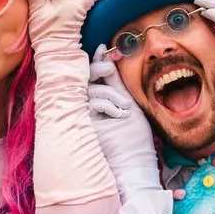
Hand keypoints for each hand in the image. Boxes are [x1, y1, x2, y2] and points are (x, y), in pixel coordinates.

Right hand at [87, 45, 159, 196]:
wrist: (133, 165)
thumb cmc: (133, 138)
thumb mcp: (127, 103)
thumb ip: (116, 82)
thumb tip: (109, 56)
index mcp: (96, 101)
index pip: (89, 76)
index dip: (95, 61)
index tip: (104, 48)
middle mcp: (84, 108)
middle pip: (82, 80)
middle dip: (96, 68)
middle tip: (110, 66)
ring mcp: (81, 117)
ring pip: (88, 91)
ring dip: (109, 94)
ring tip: (126, 106)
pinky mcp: (81, 125)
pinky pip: (89, 104)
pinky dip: (106, 105)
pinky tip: (120, 114)